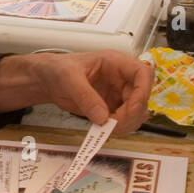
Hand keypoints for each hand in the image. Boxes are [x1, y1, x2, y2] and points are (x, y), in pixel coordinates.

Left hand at [31, 50, 152, 134]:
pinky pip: (125, 120)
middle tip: (113, 124)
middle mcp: (122, 78)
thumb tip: (102, 116)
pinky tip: (104, 129)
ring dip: (127, 123)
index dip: (143, 91)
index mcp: (115, 63)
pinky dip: (119, 128)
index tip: (132, 107)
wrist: (50, 81)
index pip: (142, 73)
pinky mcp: (113, 108)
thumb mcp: (68, 78)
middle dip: (132, 113)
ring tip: (106, 128)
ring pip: (137, 111)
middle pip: (143, 96)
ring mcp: (119, 94)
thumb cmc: (59, 70)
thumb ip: (85, 95)